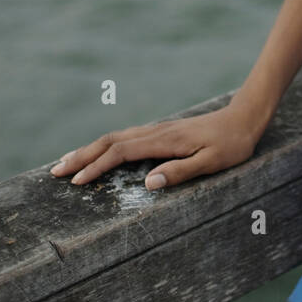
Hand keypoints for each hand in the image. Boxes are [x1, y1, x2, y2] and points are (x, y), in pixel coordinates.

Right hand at [48, 102, 261, 189]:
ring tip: (67, 163)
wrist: (244, 118)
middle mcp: (156, 132)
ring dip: (90, 149)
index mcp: (165, 141)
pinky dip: (105, 145)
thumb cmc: (232, 144)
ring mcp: (157, 130)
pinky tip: (99, 153)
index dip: (98, 167)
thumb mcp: (213, 162)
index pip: (121, 152)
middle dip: (82, 156)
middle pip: (110, 141)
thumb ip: (181, 172)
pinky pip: (125, 137)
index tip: (78, 182)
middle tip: (56, 172)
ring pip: (115, 137)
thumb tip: (148, 183)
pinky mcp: (161, 132)